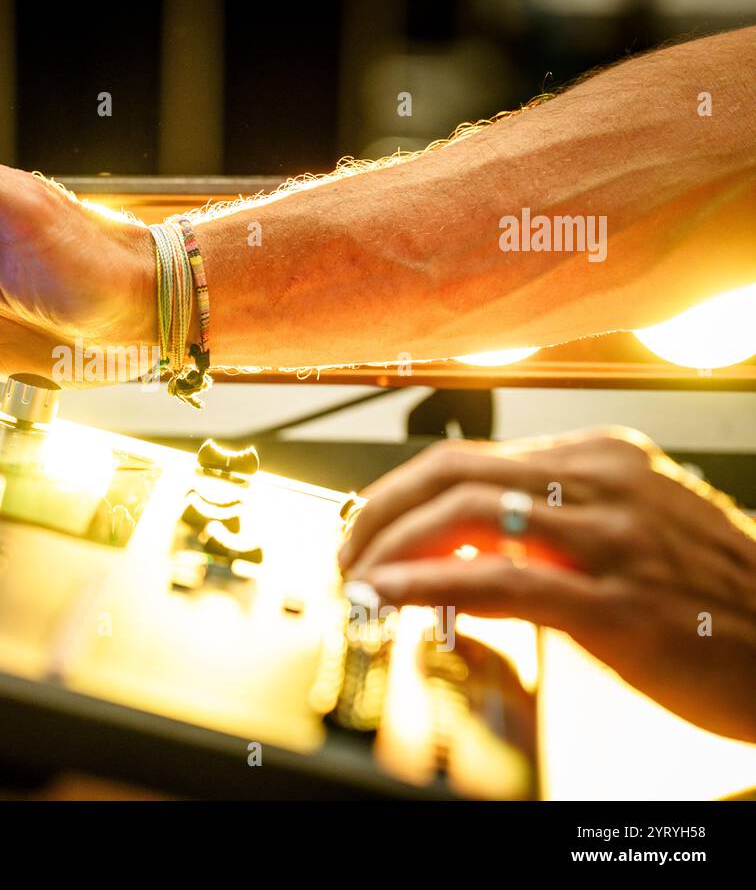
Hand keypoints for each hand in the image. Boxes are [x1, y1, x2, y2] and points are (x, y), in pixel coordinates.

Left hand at [338, 427, 755, 741]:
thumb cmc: (716, 596)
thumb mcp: (631, 532)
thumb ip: (550, 525)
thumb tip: (458, 545)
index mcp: (601, 459)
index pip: (469, 457)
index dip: (399, 492)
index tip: (364, 526)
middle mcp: (603, 482)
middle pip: (453, 472)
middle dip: (379, 511)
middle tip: (346, 553)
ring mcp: (614, 539)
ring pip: (467, 515)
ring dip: (392, 547)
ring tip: (357, 580)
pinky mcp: (621, 604)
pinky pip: (503, 580)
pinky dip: (431, 584)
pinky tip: (392, 596)